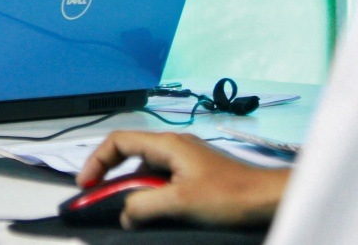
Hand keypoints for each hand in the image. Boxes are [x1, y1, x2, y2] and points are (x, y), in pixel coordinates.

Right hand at [77, 131, 289, 229]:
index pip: (118, 142)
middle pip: (129, 156)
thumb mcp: (180, 202)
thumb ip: (144, 205)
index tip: (86, 185)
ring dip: (133, 191)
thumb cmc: (233, 194)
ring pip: (146, 171)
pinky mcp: (196, 176)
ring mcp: (186, 161)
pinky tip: (155, 214)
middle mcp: (174, 147)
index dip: (97, 162)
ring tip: (129, 212)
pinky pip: (162, 182)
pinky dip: (151, 196)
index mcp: (167, 144)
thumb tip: (125, 214)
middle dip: (112, 179)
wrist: (271, 199)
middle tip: (101, 201)